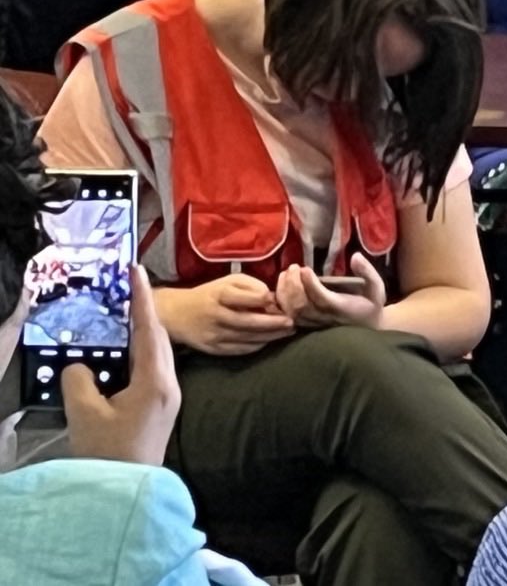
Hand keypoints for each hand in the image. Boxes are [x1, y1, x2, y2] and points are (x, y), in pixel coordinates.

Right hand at [62, 266, 179, 467]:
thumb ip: (81, 381)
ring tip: (123, 315)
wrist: (126, 493)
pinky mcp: (160, 409)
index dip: (142, 299)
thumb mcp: (85, 414)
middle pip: (157, 339)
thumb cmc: (108, 453)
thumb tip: (81, 366)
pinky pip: (151, 370)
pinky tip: (123, 354)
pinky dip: (138, 354)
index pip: (149, 329)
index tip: (136, 272)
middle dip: (142, 312)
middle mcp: (168, 385)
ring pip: (156, 355)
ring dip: (140, 333)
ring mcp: (167, 398)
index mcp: (156, 381)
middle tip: (126, 289)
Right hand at [161, 273, 294, 356]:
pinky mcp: (212, 349)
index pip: (246, 297)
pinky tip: (269, 341)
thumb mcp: (229, 281)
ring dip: (270, 337)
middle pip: (249, 322)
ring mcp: (213, 334)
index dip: (266, 299)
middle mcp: (216, 315)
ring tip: (288, 332)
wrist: (176, 314)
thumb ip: (251, 286)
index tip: (281, 301)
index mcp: (220, 294)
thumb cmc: (210, 294)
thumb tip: (272, 298)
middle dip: (274, 324)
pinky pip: (239, 350)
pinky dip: (256, 346)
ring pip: (247, 338)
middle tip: (293, 322)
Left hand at [273, 256, 385, 333]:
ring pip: (291, 311)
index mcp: (343, 309)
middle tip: (294, 267)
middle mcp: (325, 318)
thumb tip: (355, 256)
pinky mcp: (306, 324)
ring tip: (286, 273)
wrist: (367, 327)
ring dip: (284, 291)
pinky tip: (281, 284)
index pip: (322, 298)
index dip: (311, 284)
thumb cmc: (371, 304)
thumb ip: (367, 271)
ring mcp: (313, 323)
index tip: (305, 268)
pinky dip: (280, 300)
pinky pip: (287, 315)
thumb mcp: (376, 287)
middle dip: (293, 285)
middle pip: (301, 305)